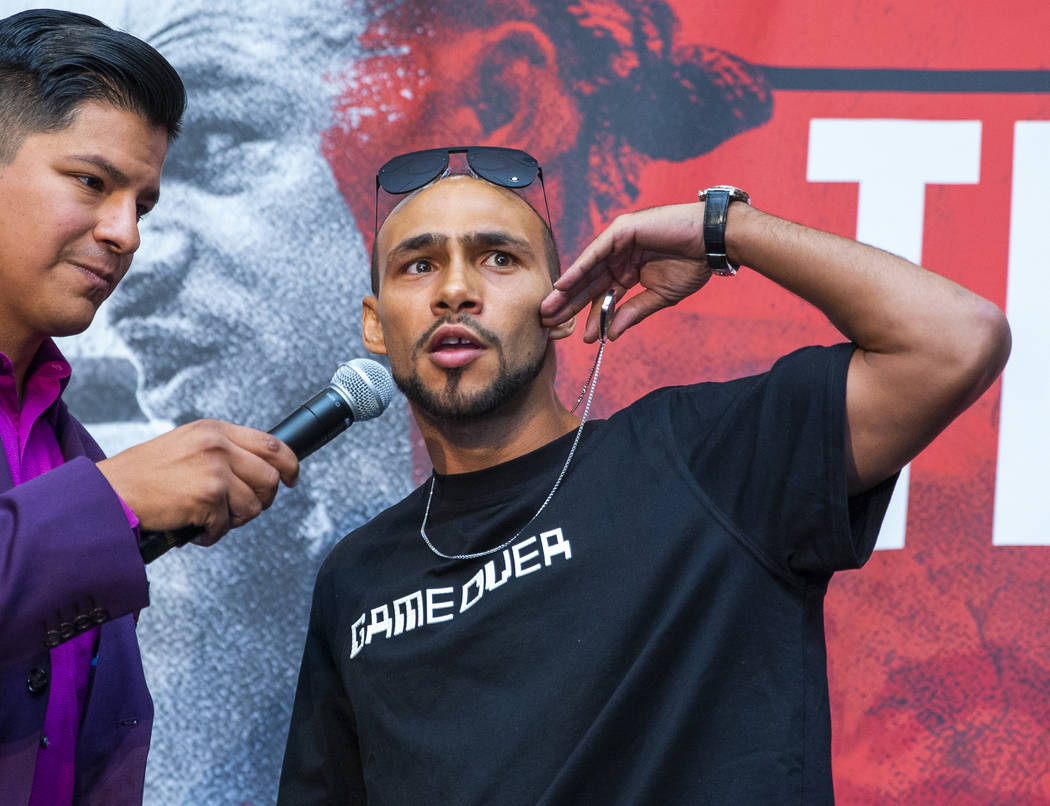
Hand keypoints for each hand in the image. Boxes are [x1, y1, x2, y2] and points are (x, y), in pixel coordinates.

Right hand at [97, 420, 298, 544]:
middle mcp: (218, 445)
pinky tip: (193, 529)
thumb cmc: (144, 476)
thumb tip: (261, 472)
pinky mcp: (207, 497)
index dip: (289, 465)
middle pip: (270, 478)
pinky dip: (211, 535)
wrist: (109, 492)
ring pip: (253, 506)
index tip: (291, 479)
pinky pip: (226, 525)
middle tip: (239, 511)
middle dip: (261, 501)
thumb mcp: (187, 446)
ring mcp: (215, 470)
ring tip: (207, 519)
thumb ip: (222, 451)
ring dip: (233, 521)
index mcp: (215, 430)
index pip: (272, 444)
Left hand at [540, 203, 711, 341]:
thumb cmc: (692, 264)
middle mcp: (620, 256)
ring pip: (587, 269)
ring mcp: (619, 242)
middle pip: (589, 284)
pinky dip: (579, 269)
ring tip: (549, 309)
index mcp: (629, 271)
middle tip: (548, 323)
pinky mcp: (621, 230)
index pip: (604, 296)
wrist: (712, 241)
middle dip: (568, 304)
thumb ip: (633, 313)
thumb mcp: (659, 297)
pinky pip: (595, 253)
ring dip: (567, 290)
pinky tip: (563, 285)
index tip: (582, 338)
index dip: (591, 316)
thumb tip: (612, 334)